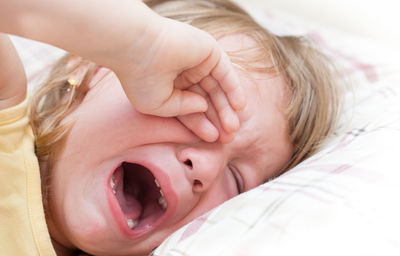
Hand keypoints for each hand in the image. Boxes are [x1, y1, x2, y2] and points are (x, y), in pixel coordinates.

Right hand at [115, 17, 245, 141]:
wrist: (137, 46)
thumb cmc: (139, 78)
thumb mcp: (158, 105)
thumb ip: (182, 110)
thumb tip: (203, 106)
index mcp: (169, 85)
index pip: (189, 108)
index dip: (201, 124)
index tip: (212, 139)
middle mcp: (184, 73)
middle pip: (206, 99)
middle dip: (217, 119)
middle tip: (228, 138)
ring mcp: (197, 61)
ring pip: (217, 88)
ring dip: (227, 108)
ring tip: (233, 129)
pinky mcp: (209, 50)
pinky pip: (226, 73)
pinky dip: (233, 88)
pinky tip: (239, 106)